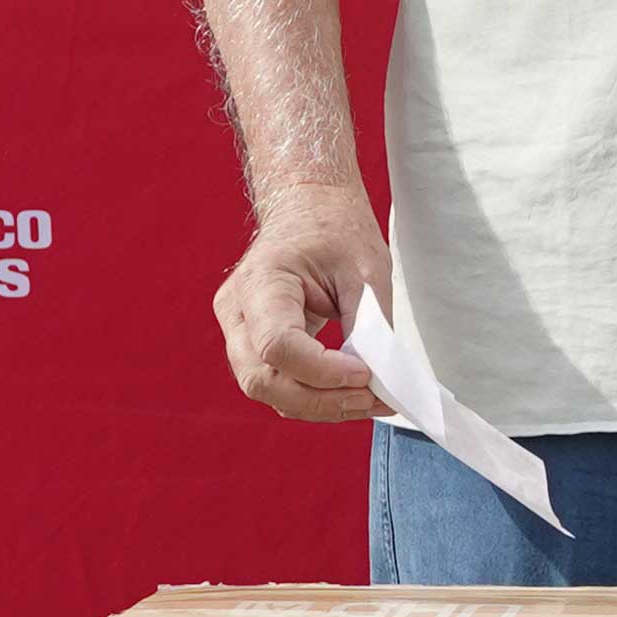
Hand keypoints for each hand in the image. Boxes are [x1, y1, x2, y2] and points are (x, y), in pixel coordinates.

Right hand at [213, 183, 393, 421]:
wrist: (309, 209)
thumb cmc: (336, 230)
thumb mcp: (365, 269)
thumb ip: (369, 325)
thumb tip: (380, 380)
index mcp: (261, 282)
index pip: (277, 344)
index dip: (322, 371)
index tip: (366, 374)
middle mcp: (237, 311)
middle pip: (262, 380)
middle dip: (321, 400)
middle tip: (375, 399)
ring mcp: (239, 332)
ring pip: (268, 391)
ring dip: (321, 406)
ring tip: (373, 400)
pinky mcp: (253, 346)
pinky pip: (278, 385)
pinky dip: (314, 399)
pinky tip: (353, 394)